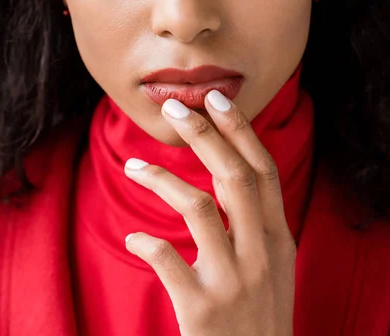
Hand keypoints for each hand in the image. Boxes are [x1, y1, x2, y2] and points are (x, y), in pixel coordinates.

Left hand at [124, 89, 295, 335]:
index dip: (240, 129)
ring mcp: (234, 280)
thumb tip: (227, 172)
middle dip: (204, 133)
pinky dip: (147, 242)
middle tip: (175, 107)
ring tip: (133, 165)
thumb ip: (256, 222)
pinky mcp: (203, 309)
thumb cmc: (259, 317)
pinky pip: (168, 260)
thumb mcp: (273, 265)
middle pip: (234, 175)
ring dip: (161, 179)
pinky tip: (134, 239)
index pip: (262, 169)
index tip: (216, 98)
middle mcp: (261, 252)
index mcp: (278, 238)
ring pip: (199, 206)